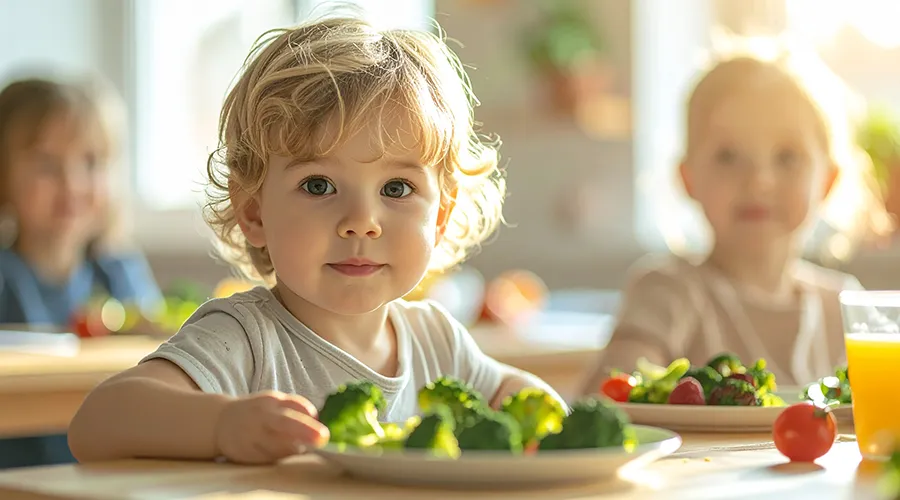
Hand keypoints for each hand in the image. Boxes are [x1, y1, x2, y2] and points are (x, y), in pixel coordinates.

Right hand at [214, 391, 329, 463]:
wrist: (221, 422)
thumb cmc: (257, 413)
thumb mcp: (275, 403)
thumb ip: (297, 407)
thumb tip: (319, 419)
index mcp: (272, 401)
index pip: (296, 405)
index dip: (311, 415)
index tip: (323, 426)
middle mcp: (262, 415)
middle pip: (286, 421)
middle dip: (306, 430)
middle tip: (322, 437)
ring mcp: (253, 434)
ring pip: (279, 446)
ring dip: (295, 449)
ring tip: (297, 446)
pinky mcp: (246, 452)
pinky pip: (269, 457)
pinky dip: (280, 456)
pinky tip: (280, 452)